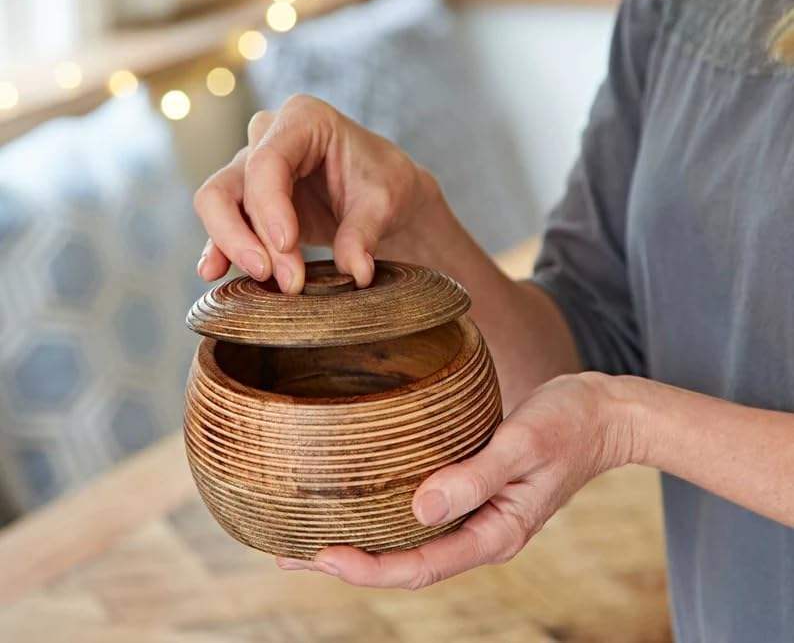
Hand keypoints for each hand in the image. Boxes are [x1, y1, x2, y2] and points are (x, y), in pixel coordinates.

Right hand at [193, 94, 440, 293]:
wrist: (387, 197)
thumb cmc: (387, 184)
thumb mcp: (385, 203)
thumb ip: (364, 233)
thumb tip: (355, 271)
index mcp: (304, 119)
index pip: (267, 162)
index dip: (269, 207)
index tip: (288, 246)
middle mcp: (268, 137)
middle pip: (227, 185)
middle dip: (245, 236)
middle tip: (283, 278)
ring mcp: (252, 168)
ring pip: (216, 204)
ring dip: (234, 247)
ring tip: (265, 282)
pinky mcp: (250, 200)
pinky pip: (223, 224)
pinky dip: (219, 249)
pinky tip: (214, 272)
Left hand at [276, 372, 634, 586]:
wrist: (600, 413)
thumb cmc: (566, 425)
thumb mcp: (523, 447)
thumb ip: (474, 478)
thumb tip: (417, 509)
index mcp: (495, 533)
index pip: (420, 566)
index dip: (368, 567)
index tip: (320, 555)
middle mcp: (480, 532)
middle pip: (406, 563)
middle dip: (348, 563)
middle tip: (287, 553)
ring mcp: (476, 514)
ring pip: (409, 541)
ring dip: (361, 541)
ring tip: (306, 536)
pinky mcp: (472, 490)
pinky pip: (422, 514)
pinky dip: (385, 514)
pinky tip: (360, 500)